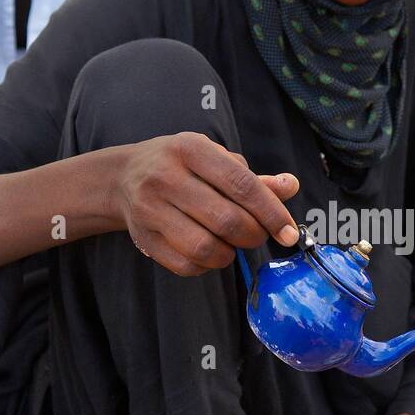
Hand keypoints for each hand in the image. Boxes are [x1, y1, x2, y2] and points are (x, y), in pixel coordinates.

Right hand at [109, 132, 298, 274]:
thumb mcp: (215, 159)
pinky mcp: (143, 237)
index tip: (289, 233)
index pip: (241, 185)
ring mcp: (150, 209)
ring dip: (230, 254)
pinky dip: (207, 266)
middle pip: (226, 220)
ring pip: (205, 248)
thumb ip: (253, 178)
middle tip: (257, 235)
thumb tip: (290, 186)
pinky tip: (209, 252)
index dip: (271, 212)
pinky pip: (186, 265)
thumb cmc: (182, 166)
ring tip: (232, 244)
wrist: (124, 176)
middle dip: (253, 235)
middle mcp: (166, 176)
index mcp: (190, 149)